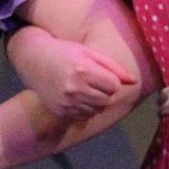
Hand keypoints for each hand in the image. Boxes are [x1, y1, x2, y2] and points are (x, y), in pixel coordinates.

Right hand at [7, 25, 137, 121]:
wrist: (34, 61)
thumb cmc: (66, 52)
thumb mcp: (90, 53)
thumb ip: (113, 67)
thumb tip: (134, 81)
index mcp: (83, 70)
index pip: (114, 85)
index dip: (111, 80)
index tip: (100, 73)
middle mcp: (74, 88)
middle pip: (107, 100)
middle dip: (106, 92)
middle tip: (94, 81)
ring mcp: (66, 102)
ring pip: (97, 110)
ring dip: (97, 101)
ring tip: (85, 88)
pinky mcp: (61, 111)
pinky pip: (85, 116)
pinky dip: (86, 108)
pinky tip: (77, 96)